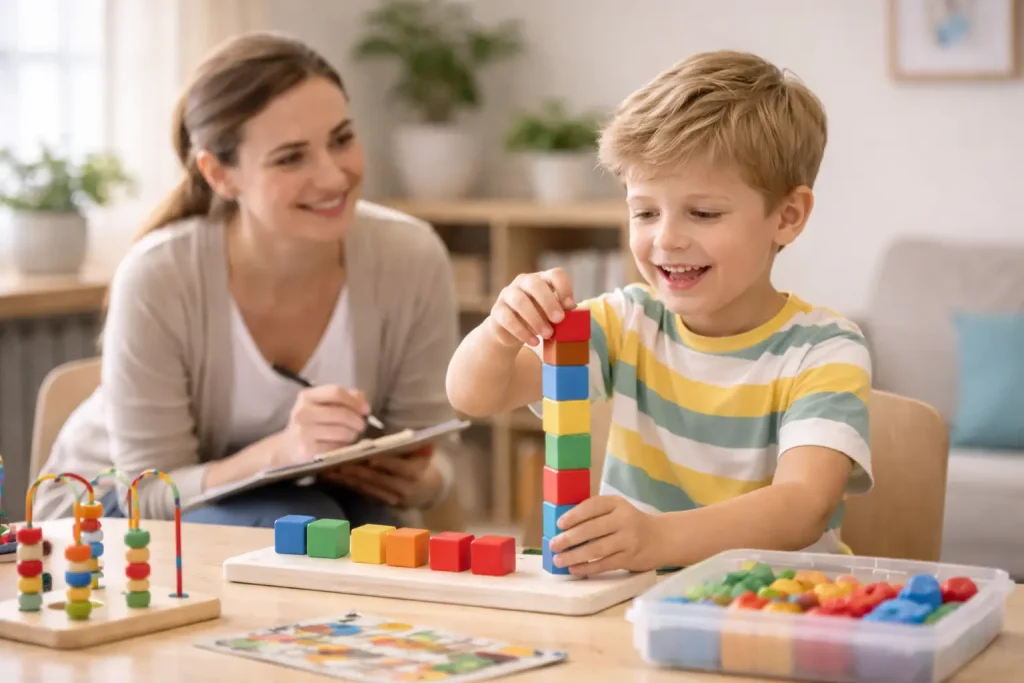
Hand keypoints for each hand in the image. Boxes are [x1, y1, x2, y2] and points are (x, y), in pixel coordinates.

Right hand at [273, 385, 369, 467]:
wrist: (287, 447)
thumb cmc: (310, 423)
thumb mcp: (322, 405)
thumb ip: (343, 398)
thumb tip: (362, 399)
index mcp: (307, 396)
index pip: (336, 392)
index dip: (355, 401)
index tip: (365, 409)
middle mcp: (303, 412)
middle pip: (341, 413)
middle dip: (357, 420)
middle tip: (361, 425)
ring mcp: (304, 432)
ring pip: (342, 431)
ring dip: (352, 434)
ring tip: (351, 435)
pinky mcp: (308, 449)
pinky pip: (336, 447)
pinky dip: (344, 446)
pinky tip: (341, 444)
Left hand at [321, 447, 437, 507]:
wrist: (424, 490)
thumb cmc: (419, 463)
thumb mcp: (423, 453)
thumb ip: (416, 444)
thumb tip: (409, 433)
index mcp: (413, 472)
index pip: (397, 466)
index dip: (383, 462)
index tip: (367, 456)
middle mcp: (402, 487)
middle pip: (377, 478)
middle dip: (357, 470)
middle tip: (338, 462)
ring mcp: (391, 497)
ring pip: (366, 486)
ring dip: (348, 478)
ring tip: (331, 469)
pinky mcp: (380, 501)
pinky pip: (363, 491)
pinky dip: (348, 484)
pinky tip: (335, 477)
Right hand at [487, 267, 575, 347]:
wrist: (511, 333)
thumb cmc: (537, 318)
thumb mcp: (551, 314)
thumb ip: (561, 310)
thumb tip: (572, 310)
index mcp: (541, 279)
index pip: (555, 274)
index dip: (564, 287)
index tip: (570, 306)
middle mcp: (523, 283)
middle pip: (534, 283)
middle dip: (548, 302)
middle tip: (559, 319)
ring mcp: (507, 295)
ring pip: (518, 301)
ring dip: (535, 319)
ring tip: (548, 334)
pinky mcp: (497, 311)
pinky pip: (508, 319)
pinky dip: (523, 332)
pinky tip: (534, 342)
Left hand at [547, 495, 661, 576]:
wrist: (661, 538)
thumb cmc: (631, 523)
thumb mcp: (617, 510)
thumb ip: (596, 514)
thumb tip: (563, 528)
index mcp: (617, 503)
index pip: (593, 506)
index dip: (575, 515)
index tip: (560, 524)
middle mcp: (624, 520)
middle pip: (592, 529)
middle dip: (569, 538)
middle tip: (553, 545)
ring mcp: (628, 540)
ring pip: (597, 549)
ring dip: (575, 556)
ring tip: (559, 560)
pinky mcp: (630, 559)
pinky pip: (604, 564)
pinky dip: (587, 567)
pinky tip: (574, 569)